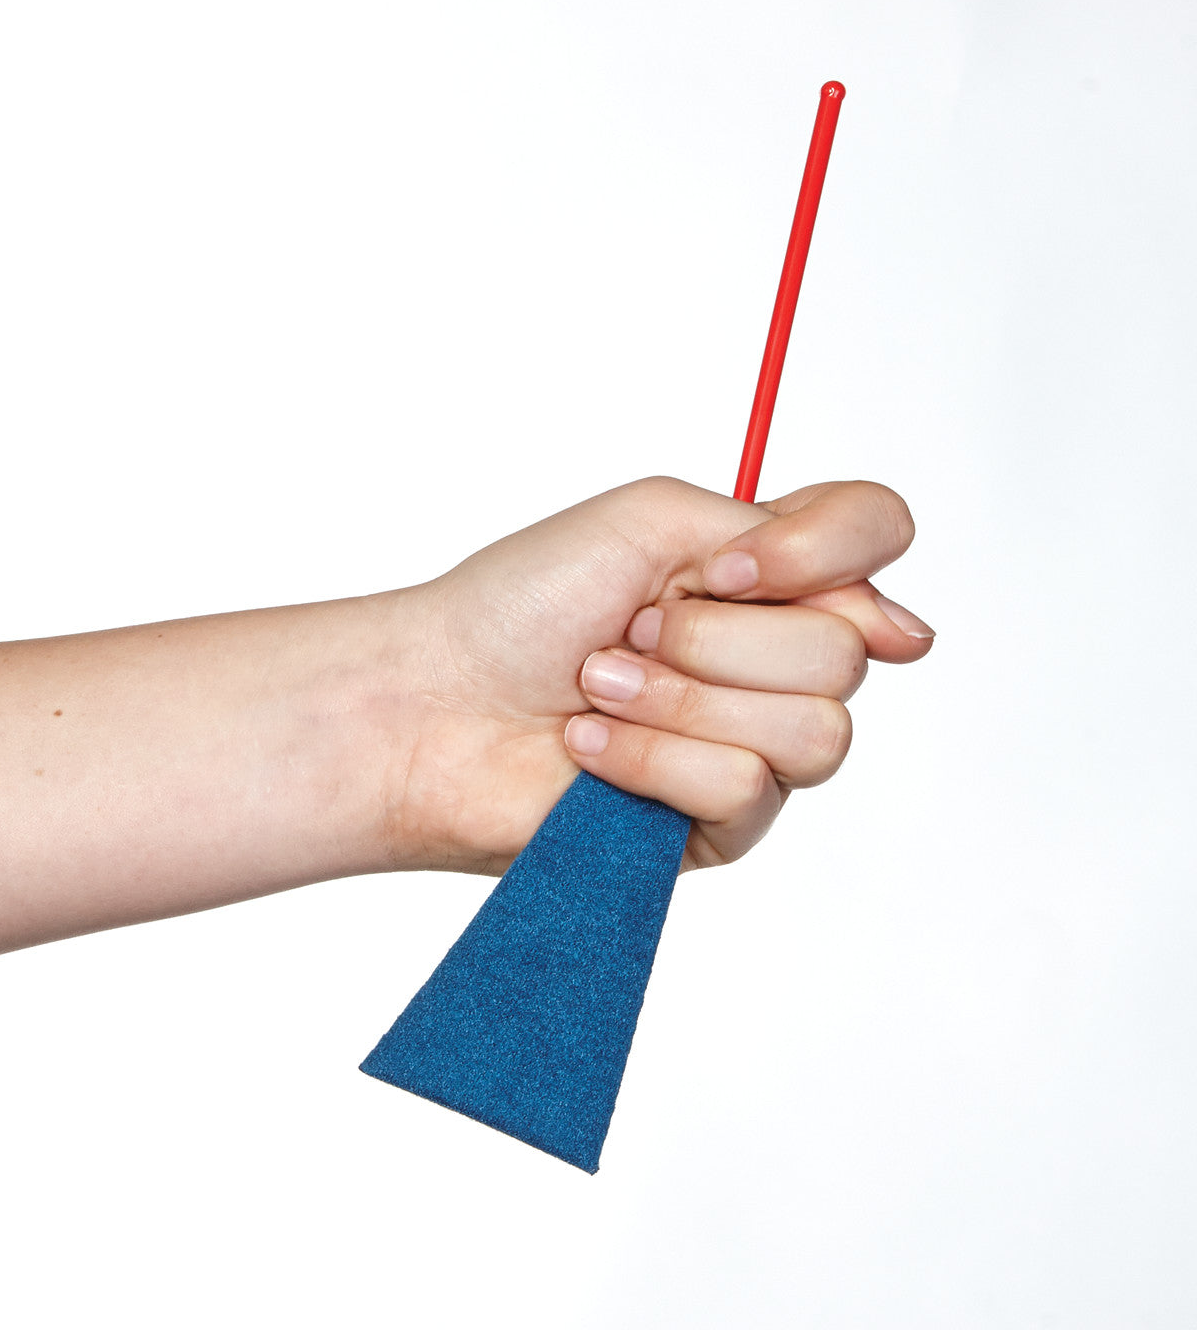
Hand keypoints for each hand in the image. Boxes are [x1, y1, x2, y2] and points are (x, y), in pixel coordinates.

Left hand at [394, 477, 932, 874]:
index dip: (823, 552)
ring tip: (598, 686)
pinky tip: (591, 748)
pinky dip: (651, 758)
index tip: (726, 570)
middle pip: (848, 652)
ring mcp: (755, 745)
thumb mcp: (654, 520)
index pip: (879, 534)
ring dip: (682, 699)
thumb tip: (908, 633)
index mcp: (765, 574)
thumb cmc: (522, 603)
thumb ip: (786, 540)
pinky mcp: (722, 824)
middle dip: (713, 640)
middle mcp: (775, 658)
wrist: (436, 701)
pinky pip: (744, 790)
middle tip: (626, 633)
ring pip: (813, 731)